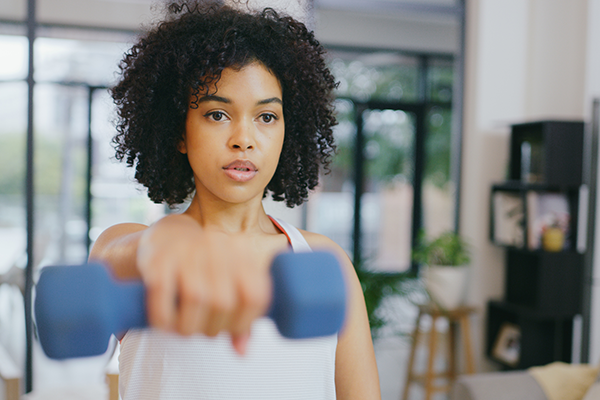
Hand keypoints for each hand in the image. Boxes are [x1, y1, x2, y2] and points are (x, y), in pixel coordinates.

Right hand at [136, 214, 271, 353]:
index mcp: (241, 253)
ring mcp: (187, 251)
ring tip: (184, 329)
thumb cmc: (204, 270)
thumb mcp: (229, 286)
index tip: (231, 329)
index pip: (255, 296)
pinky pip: (162, 295)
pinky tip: (165, 324)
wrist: (168, 236)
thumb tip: (242, 351)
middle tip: (203, 330)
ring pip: (196, 299)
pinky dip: (164, 319)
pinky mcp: (158, 259)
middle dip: (213, 329)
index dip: (245, 323)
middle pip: (224, 303)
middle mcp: (217, 247)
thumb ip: (240, 318)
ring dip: (188, 327)